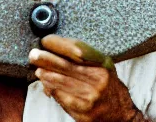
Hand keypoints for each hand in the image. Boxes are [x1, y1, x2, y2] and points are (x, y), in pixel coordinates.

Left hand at [29, 35, 148, 121]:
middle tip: (34, 54)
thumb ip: (85, 59)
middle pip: (68, 65)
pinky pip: (63, 98)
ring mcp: (91, 96)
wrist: (120, 115)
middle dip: (47, 59)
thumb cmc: (109, 87)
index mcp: (102, 64)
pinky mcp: (84, 111)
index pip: (78, 49)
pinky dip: (52, 90)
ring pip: (63, 82)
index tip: (47, 40)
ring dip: (47, 74)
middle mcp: (98, 78)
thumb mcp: (104, 67)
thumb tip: (58, 50)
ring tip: (37, 68)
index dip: (60, 44)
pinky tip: (45, 84)